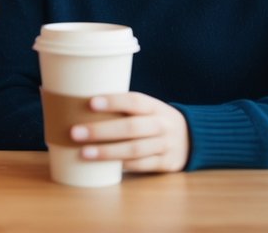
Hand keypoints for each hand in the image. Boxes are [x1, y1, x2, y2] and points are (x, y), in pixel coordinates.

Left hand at [69, 92, 189, 172]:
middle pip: (131, 127)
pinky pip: (141, 166)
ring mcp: (166, 146)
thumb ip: (124, 108)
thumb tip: (80, 105)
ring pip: (135, 150)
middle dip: (101, 130)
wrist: (192, 139)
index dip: (113, 101)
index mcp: (156, 107)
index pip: (135, 101)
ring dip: (107, 152)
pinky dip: (121, 165)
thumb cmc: (155, 121)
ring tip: (84, 153)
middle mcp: (162, 125)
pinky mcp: (166, 164)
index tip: (90, 103)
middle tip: (75, 132)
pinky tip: (102, 166)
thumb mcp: (148, 109)